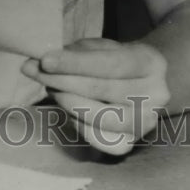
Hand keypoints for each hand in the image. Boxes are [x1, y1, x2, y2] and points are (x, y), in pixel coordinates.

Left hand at [21, 38, 170, 155]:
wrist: (141, 84)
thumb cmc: (115, 62)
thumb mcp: (102, 47)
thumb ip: (76, 53)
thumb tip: (40, 62)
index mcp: (151, 62)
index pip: (110, 64)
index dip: (76, 63)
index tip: (45, 60)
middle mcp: (157, 94)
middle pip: (103, 90)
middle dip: (63, 80)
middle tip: (33, 71)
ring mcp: (147, 122)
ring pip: (102, 118)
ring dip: (69, 103)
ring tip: (52, 89)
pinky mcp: (132, 142)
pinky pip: (101, 141)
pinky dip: (79, 126)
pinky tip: (68, 112)